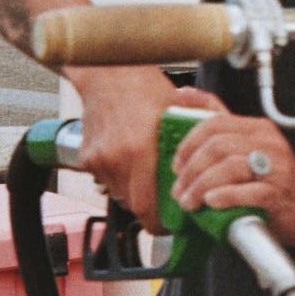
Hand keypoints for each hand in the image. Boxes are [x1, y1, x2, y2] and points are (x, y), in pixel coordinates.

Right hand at [68, 68, 222, 231]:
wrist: (106, 71)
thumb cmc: (144, 86)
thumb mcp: (176, 112)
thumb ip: (189, 143)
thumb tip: (207, 168)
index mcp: (140, 149)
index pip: (146, 206)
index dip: (158, 223)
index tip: (169, 224)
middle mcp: (116, 158)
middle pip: (133, 204)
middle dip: (149, 205)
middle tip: (164, 197)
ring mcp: (98, 159)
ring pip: (119, 193)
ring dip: (134, 189)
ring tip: (146, 168)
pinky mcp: (86, 157)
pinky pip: (106, 179)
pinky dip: (119, 175)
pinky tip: (128, 155)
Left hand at [169, 106, 294, 247]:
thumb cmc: (275, 177)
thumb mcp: (249, 143)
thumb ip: (217, 118)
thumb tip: (184, 94)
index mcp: (258, 128)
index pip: (215, 123)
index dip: (189, 144)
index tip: (177, 164)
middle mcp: (268, 143)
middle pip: (218, 146)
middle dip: (191, 169)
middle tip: (179, 189)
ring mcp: (275, 167)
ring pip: (229, 166)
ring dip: (201, 186)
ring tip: (190, 201)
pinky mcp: (278, 193)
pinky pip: (247, 191)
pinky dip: (225, 196)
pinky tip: (212, 202)